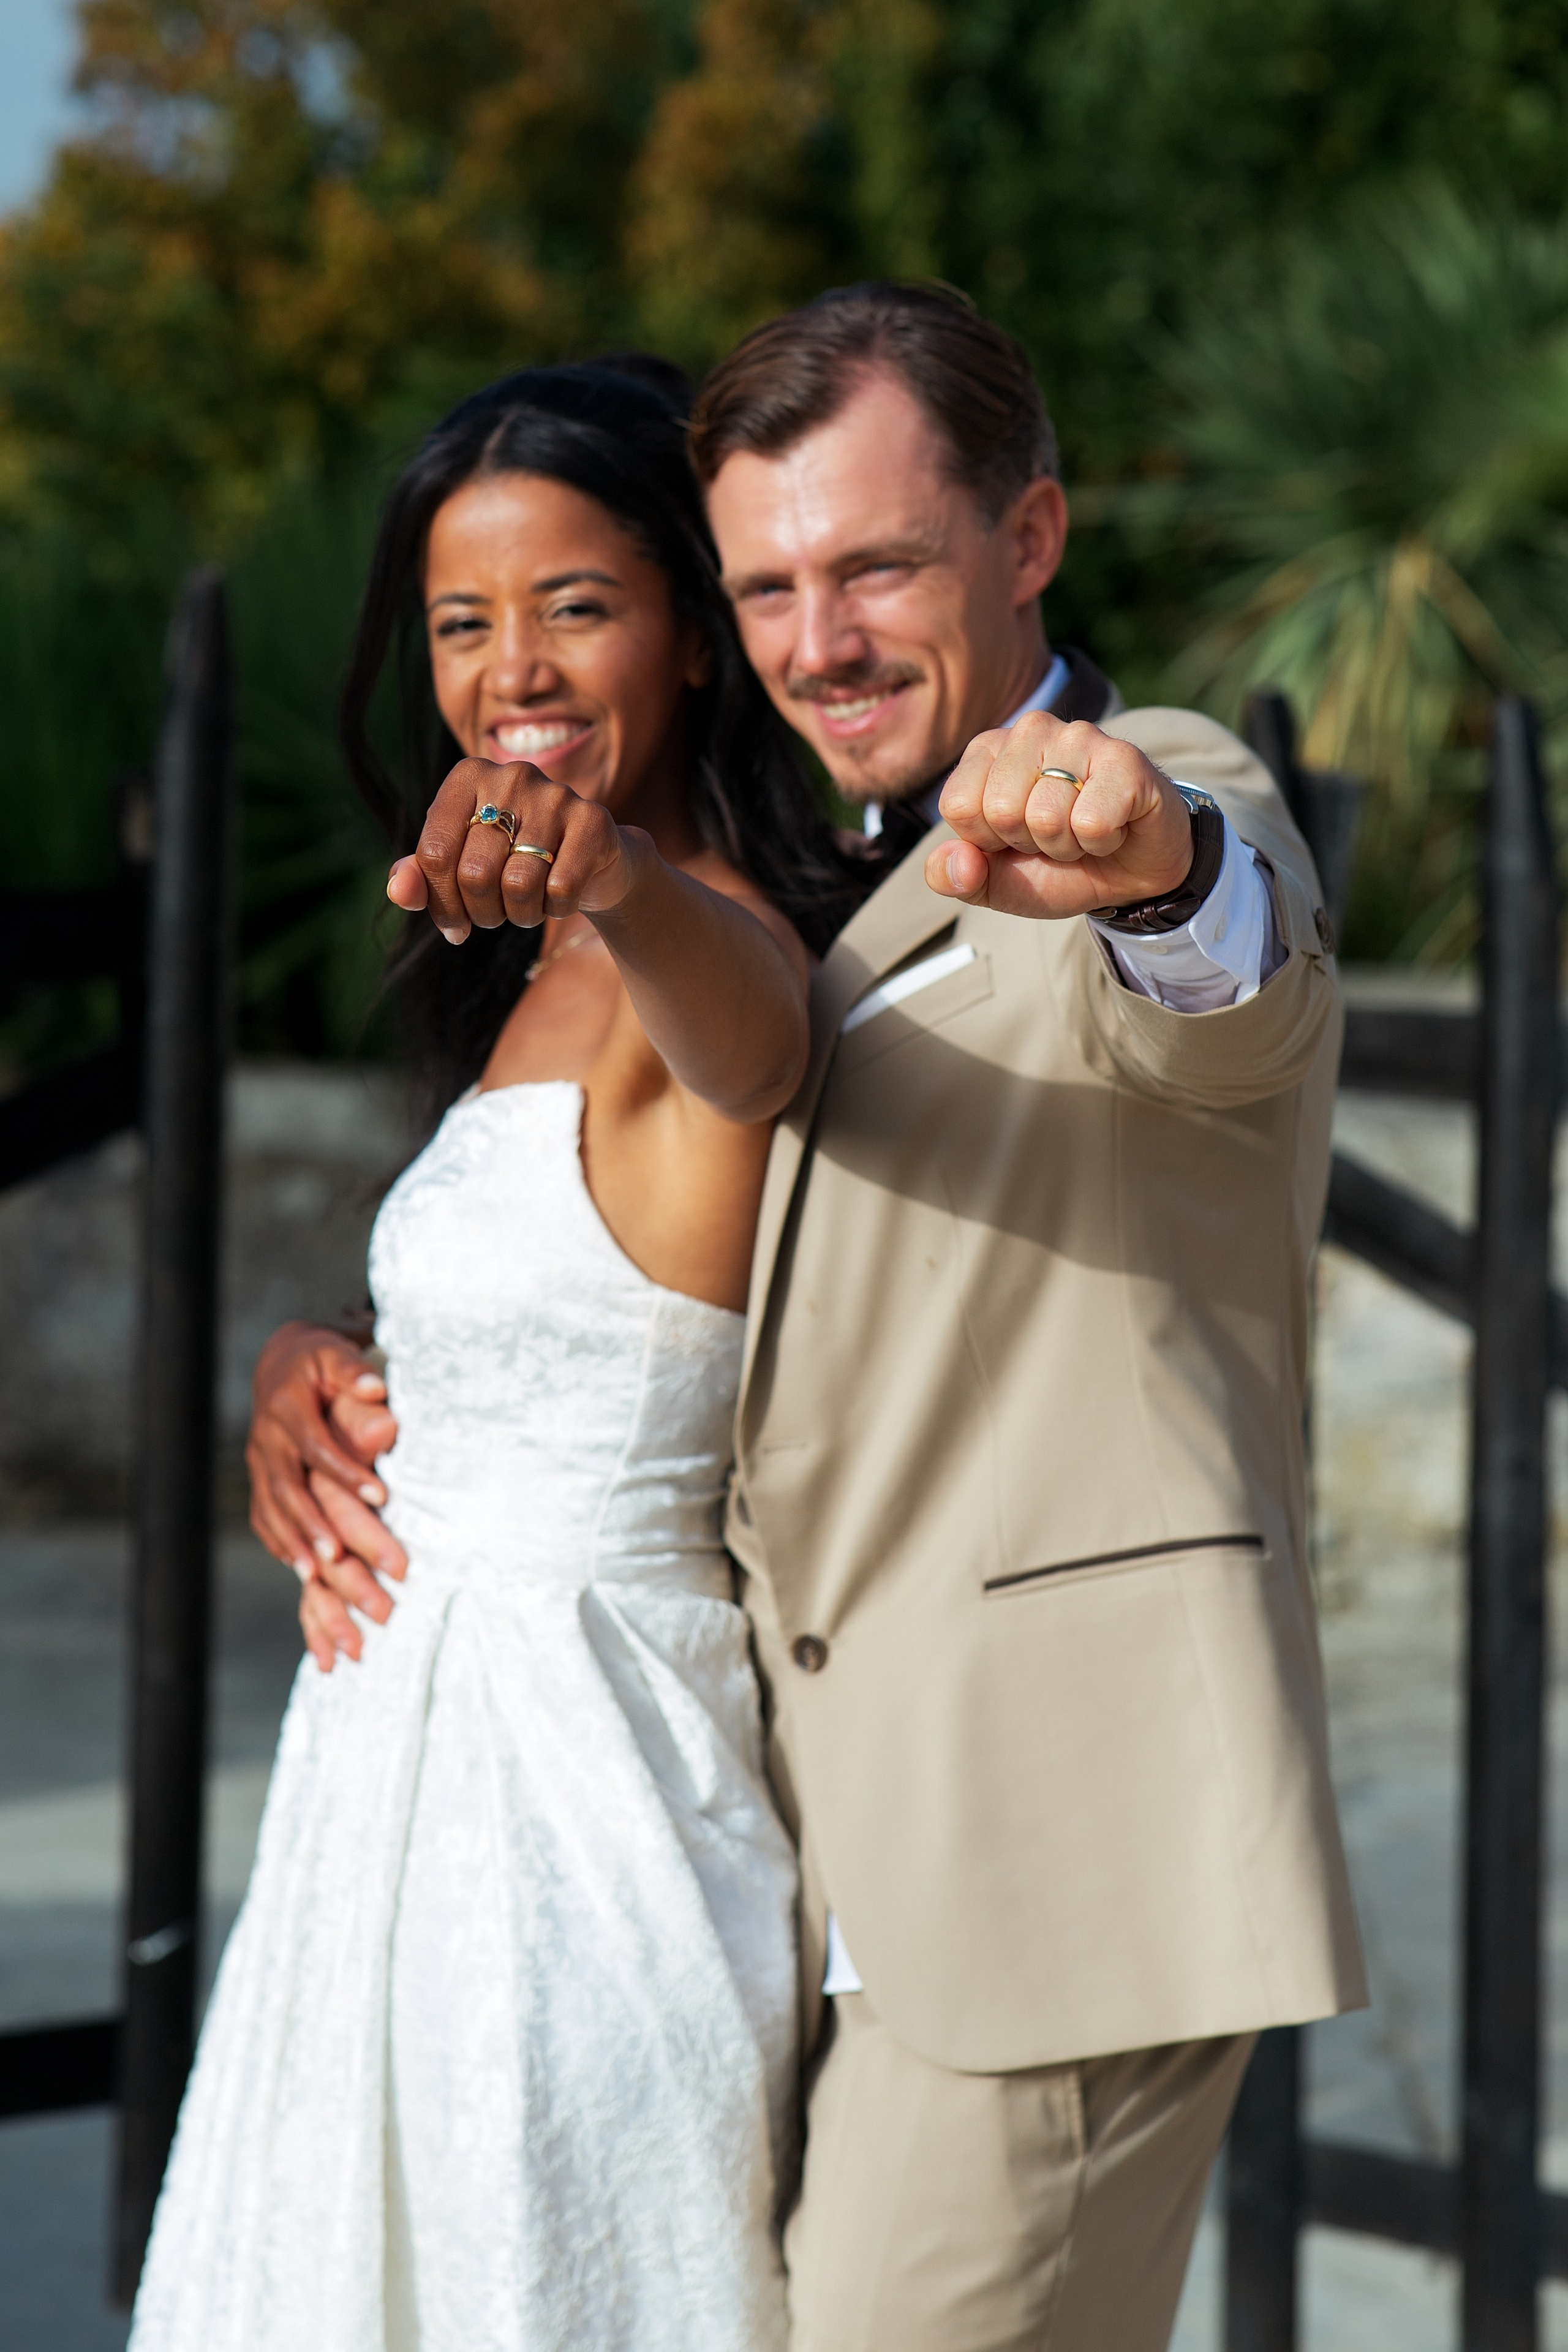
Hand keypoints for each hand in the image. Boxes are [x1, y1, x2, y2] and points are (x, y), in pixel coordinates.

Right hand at [245, 1322, 406, 1670]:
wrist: (280, 1363)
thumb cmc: (320, 1361)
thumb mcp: (335, 1354)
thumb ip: (353, 1370)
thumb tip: (377, 1387)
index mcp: (286, 1406)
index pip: (316, 1446)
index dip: (346, 1472)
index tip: (381, 1497)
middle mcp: (267, 1437)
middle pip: (287, 1487)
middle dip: (312, 1523)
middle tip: (338, 1557)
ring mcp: (259, 1460)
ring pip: (271, 1507)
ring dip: (292, 1541)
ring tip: (315, 1575)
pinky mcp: (259, 1476)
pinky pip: (263, 1514)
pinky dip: (278, 1542)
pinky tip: (299, 1569)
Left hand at [386, 757, 645, 944]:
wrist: (591, 860)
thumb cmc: (512, 861)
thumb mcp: (459, 865)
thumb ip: (421, 875)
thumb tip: (398, 893)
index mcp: (468, 776)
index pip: (433, 856)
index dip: (441, 905)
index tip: (455, 924)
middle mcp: (511, 775)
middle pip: (474, 874)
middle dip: (483, 913)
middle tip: (496, 914)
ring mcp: (556, 794)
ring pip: (518, 885)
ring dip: (521, 915)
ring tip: (528, 905)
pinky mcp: (593, 821)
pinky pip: (561, 889)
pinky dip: (557, 909)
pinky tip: (561, 897)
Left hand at [925, 712, 1193, 918]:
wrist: (1131, 876)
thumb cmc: (1060, 866)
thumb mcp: (997, 882)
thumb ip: (955, 877)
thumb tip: (955, 863)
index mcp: (988, 750)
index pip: (959, 805)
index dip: (989, 841)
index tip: (1017, 838)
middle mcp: (1030, 730)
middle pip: (1001, 810)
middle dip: (1030, 843)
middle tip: (1057, 834)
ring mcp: (1079, 736)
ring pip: (1047, 817)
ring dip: (1068, 845)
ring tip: (1085, 830)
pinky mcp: (1124, 757)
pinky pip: (1092, 822)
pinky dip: (1103, 842)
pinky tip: (1114, 826)